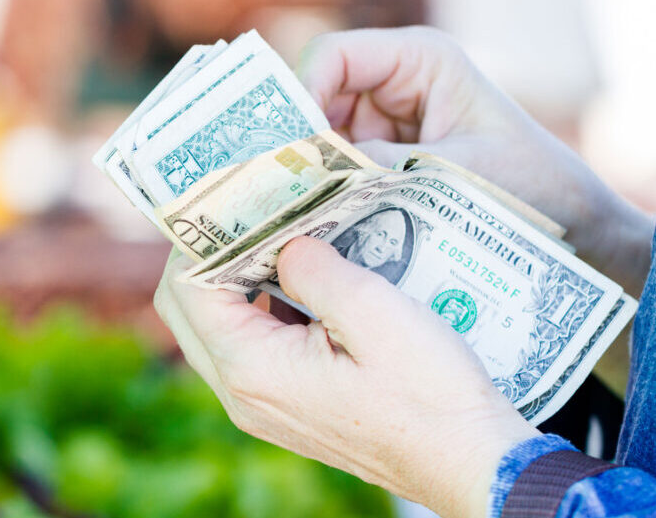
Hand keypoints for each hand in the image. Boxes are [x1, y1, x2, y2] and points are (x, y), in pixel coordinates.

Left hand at [155, 238, 539, 517]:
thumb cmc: (429, 393)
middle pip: (186, 309)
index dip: (201, 236)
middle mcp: (241, 394)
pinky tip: (300, 279)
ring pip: (215, 328)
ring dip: (233, 279)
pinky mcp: (285, 407)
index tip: (231, 194)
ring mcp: (261, 405)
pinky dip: (259, 307)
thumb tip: (284, 243)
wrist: (468, 461)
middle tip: (246, 210)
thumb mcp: (372, 310)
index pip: (186, 288)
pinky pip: (249, 348)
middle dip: (207, 254)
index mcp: (251, 368)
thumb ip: (313, 266)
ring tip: (275, 237)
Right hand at [297, 27, 652, 298]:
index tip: (287, 147)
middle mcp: (393, 83)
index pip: (334, 56)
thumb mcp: (455, 176)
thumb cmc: (532, 185)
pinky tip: (309, 222)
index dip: (300, 93)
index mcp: (419, 59)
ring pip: (318, 138)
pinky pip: (335, 169)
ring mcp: (383, 121)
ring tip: (285, 212)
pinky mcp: (380, 160)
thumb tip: (312, 178)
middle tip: (270, 188)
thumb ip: (383, 169)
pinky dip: (321, 194)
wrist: (570, 224)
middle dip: (294, 141)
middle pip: (314, 98)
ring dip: (304, 173)